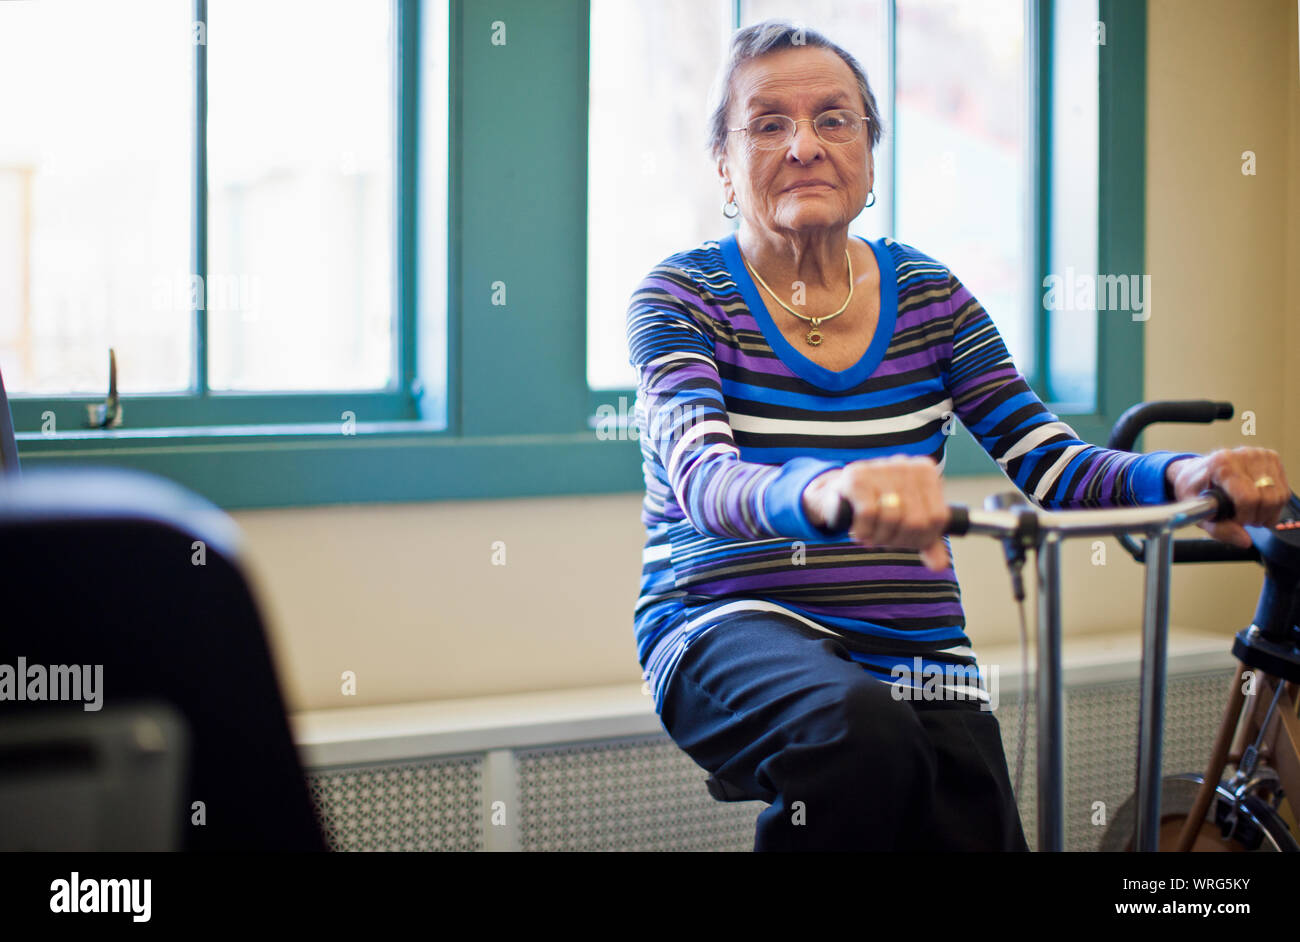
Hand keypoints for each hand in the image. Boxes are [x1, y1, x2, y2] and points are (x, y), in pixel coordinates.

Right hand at [803, 455, 950, 570]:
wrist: (840, 494)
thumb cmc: (880, 508)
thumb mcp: (908, 523)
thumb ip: (927, 542)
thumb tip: (939, 565)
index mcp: (926, 472)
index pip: (937, 518)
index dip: (921, 539)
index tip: (904, 541)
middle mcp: (906, 465)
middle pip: (916, 521)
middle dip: (899, 540)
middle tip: (885, 541)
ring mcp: (881, 467)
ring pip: (892, 517)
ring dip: (880, 537)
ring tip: (872, 537)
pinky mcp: (857, 476)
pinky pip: (869, 513)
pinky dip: (864, 530)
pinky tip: (861, 531)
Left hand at [1166, 447, 1290, 547]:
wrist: (1196, 472)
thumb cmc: (1195, 490)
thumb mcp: (1197, 512)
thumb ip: (1220, 529)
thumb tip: (1245, 541)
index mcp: (1221, 465)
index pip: (1248, 498)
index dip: (1245, 517)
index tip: (1235, 521)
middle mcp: (1242, 456)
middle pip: (1267, 498)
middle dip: (1256, 517)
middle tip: (1242, 519)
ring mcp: (1259, 455)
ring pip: (1279, 496)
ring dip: (1267, 512)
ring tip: (1249, 512)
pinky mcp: (1271, 458)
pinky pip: (1283, 490)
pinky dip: (1273, 504)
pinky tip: (1257, 503)